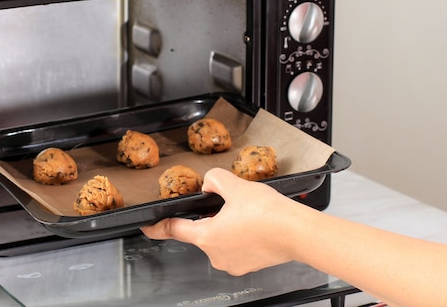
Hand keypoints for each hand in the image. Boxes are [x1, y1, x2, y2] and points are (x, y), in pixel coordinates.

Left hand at [141, 167, 295, 274]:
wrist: (298, 232)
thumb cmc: (268, 214)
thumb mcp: (234, 185)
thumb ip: (214, 180)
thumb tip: (209, 184)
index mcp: (206, 236)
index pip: (174, 229)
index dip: (158, 226)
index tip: (148, 226)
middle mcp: (216, 255)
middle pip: (202, 230)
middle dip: (211, 216)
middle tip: (230, 203)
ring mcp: (233, 263)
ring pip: (220, 238)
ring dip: (227, 225)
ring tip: (247, 213)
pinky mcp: (249, 265)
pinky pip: (236, 246)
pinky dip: (241, 234)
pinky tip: (254, 223)